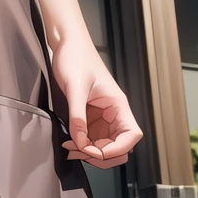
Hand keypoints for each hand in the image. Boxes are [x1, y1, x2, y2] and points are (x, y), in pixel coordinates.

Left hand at [50, 37, 142, 168]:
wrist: (66, 43)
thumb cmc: (76, 57)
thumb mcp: (75, 87)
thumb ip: (78, 117)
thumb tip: (80, 142)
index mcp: (118, 104)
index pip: (131, 136)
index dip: (116, 149)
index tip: (94, 151)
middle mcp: (113, 113)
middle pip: (119, 147)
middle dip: (100, 155)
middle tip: (78, 152)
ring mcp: (102, 116)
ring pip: (105, 145)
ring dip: (90, 152)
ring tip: (71, 148)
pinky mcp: (90, 116)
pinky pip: (91, 138)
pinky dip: (83, 145)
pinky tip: (70, 142)